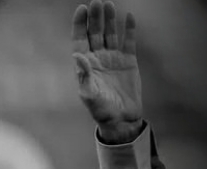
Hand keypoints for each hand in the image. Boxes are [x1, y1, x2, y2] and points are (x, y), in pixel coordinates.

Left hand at [72, 0, 142, 142]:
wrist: (121, 119)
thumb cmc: (101, 110)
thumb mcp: (89, 95)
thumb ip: (83, 76)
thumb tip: (77, 56)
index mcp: (85, 66)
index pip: (80, 40)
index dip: (79, 25)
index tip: (81, 9)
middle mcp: (98, 59)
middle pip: (95, 33)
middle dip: (95, 18)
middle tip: (97, 2)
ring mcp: (113, 59)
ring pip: (110, 34)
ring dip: (109, 20)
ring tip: (108, 5)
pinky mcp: (128, 61)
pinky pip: (128, 42)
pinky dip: (129, 30)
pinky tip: (128, 17)